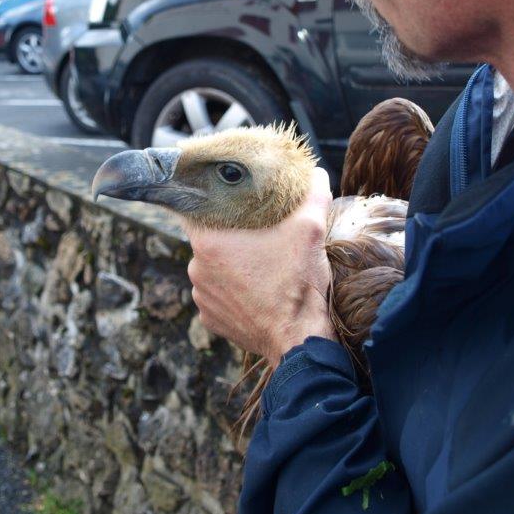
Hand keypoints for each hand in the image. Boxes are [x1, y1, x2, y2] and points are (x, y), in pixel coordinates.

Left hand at [186, 167, 334, 367]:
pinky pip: (218, 297)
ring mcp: (202, 298)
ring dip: (232, 266)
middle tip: (258, 234)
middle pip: (209, 240)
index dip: (213, 203)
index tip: (231, 201)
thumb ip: (312, 195)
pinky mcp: (211, 321)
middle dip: (230, 236)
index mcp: (209, 243)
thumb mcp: (310, 229)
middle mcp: (196, 270)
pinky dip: (233, 293)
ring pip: (214, 270)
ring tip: (260, 264)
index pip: (197, 210)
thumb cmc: (298, 283)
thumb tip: (317, 173)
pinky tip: (256, 290)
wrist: (300, 340)